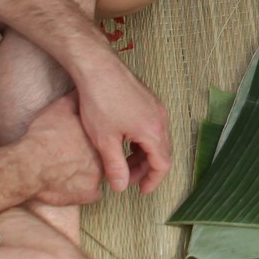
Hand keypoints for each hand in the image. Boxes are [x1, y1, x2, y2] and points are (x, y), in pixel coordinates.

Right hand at [9, 96, 106, 206]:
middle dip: (92, 154)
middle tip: (75, 153)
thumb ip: (74, 101)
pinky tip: (72, 183)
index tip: (80, 137)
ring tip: (71, 168)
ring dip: (89, 171)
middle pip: (103, 154)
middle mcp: (104, 156)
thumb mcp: (59, 110)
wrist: (30, 166)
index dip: (91, 136)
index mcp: (99, 137)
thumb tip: (81, 92)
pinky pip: (93, 193)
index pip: (106, 135)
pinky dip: (84, 190)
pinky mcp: (89, 195)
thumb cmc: (44, 137)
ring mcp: (99, 178)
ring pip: (101, 173)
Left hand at [65, 52, 172, 193]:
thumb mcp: (104, 139)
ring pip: (157, 140)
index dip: (152, 181)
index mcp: (153, 132)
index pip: (162, 165)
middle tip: (127, 179)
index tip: (141, 191)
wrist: (96, 67)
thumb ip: (115, 166)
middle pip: (162, 153)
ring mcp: (156, 107)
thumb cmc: (100, 100)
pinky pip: (152, 127)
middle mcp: (161, 119)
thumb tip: (120, 187)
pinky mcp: (148, 99)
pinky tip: (123, 142)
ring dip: (143, 154)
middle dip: (146, 169)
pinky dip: (141, 140)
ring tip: (121, 162)